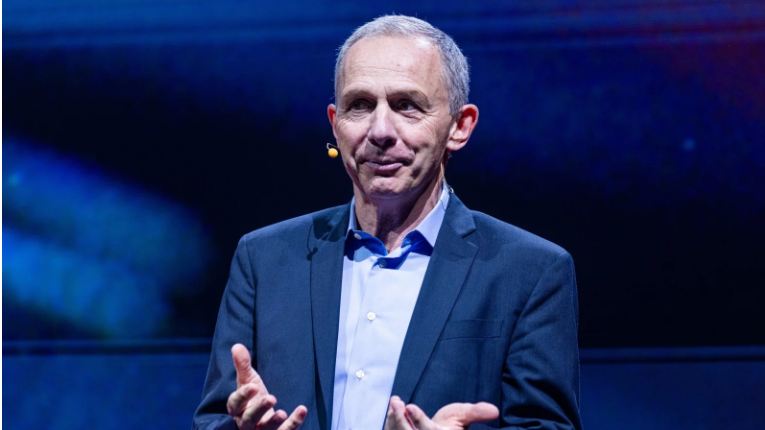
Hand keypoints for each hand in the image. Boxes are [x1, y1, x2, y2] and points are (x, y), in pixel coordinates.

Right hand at [226, 344, 306, 429]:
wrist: (263, 418)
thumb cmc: (253, 398)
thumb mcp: (248, 381)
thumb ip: (243, 366)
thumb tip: (237, 346)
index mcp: (237, 408)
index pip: (235, 404)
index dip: (242, 396)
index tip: (253, 387)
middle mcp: (246, 423)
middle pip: (249, 419)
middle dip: (259, 409)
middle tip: (271, 398)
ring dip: (274, 422)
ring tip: (283, 413)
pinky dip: (294, 423)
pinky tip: (302, 410)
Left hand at [384, 396, 498, 429]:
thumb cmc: (451, 426)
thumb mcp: (464, 416)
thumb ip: (476, 412)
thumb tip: (494, 410)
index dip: (419, 420)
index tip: (410, 406)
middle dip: (401, 420)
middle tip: (397, 402)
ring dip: (394, 420)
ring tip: (394, 403)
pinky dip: (390, 423)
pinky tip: (391, 410)